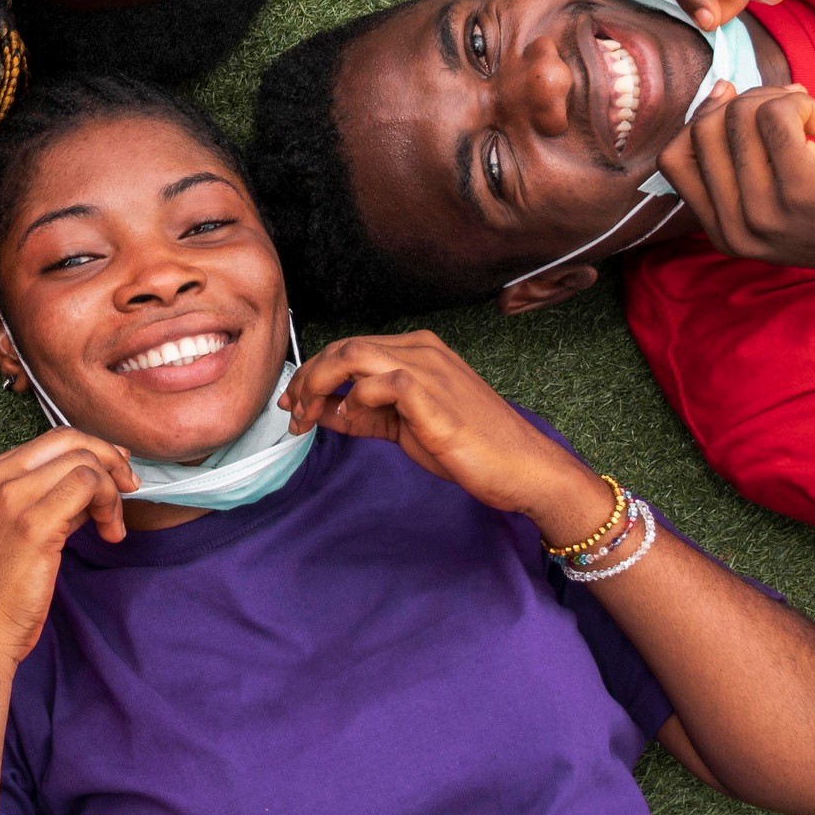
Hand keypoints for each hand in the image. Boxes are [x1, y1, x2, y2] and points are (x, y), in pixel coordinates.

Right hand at [0, 430, 136, 667]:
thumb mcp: (10, 528)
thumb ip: (43, 497)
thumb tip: (92, 479)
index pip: (49, 440)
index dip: (90, 451)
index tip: (114, 471)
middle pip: (68, 440)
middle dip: (108, 458)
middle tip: (128, 485)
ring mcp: (10, 498)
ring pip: (83, 462)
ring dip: (111, 490)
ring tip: (112, 525)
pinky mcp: (33, 523)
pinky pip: (87, 486)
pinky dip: (109, 504)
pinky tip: (110, 533)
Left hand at [280, 331, 607, 535]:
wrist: (522, 467)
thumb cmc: (469, 446)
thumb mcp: (404, 427)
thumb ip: (364, 415)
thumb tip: (322, 411)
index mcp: (417, 350)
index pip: (350, 348)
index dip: (314, 371)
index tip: (294, 402)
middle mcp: (421, 349)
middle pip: (345, 347)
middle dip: (308, 377)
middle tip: (292, 412)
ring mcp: (429, 369)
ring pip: (355, 355)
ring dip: (320, 384)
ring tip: (307, 416)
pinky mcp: (434, 396)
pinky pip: (382, 382)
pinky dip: (357, 398)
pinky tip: (351, 419)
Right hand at [657, 81, 814, 280]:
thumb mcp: (778, 206)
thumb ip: (740, 170)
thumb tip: (716, 94)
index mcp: (725, 234)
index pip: (674, 160)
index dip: (702, 120)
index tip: (739, 103)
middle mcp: (739, 228)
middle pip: (703, 132)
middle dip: (744, 102)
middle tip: (790, 108)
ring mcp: (768, 209)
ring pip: (739, 117)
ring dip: (780, 99)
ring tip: (814, 114)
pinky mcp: (804, 185)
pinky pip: (775, 115)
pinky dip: (801, 102)